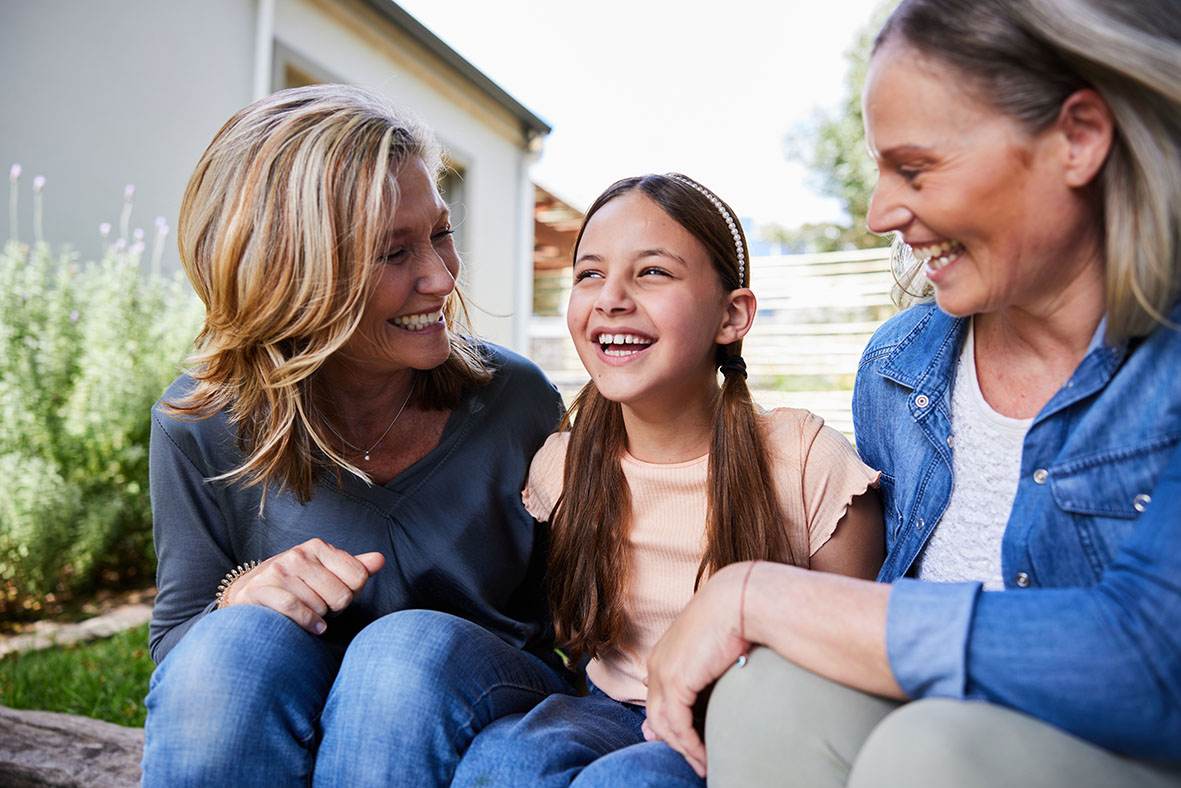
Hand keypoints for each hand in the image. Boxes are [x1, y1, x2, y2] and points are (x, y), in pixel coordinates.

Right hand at [220, 537, 384, 634]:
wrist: (247, 594)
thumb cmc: (295, 586)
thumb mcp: (326, 573)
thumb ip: (354, 568)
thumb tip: (380, 560)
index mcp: (318, 547)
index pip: (359, 576)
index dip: (353, 593)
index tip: (338, 595)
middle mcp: (299, 554)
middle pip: (342, 595)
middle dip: (335, 608)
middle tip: (321, 607)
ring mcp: (279, 571)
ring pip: (321, 605)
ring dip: (319, 617)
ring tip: (309, 613)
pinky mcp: (262, 590)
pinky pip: (296, 609)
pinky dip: (308, 623)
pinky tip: (313, 628)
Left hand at [643, 561, 753, 777]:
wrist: (739, 599)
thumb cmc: (736, 617)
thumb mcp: (714, 647)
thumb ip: (704, 670)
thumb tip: (699, 693)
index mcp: (664, 654)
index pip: (659, 698)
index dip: (668, 724)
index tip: (683, 743)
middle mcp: (657, 663)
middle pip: (657, 715)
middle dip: (674, 742)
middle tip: (695, 761)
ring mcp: (662, 672)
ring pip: (664, 724)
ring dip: (685, 749)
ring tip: (703, 765)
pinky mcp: (675, 681)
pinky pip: (677, 725)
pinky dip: (690, 745)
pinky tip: (705, 757)